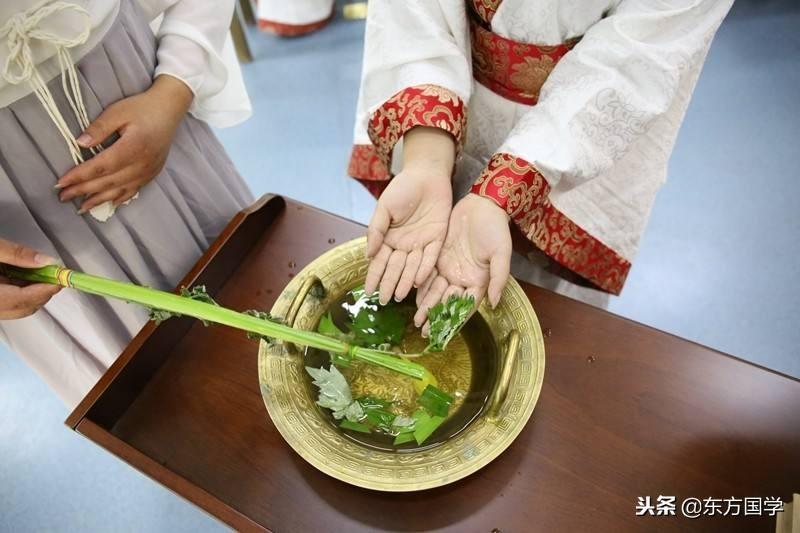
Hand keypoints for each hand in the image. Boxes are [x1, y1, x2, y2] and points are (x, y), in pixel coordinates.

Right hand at [0, 238, 59, 319]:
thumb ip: (17, 255)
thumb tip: (47, 261)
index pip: (23, 300)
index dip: (46, 290)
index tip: (62, 278)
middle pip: (23, 307)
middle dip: (43, 292)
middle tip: (55, 274)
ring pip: (18, 307)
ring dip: (34, 291)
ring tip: (42, 272)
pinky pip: (9, 302)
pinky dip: (21, 291)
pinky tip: (25, 276)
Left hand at [56, 75, 193, 213]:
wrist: (169, 110)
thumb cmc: (142, 108)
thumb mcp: (117, 112)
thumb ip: (99, 128)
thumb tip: (79, 143)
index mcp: (132, 148)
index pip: (101, 166)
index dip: (80, 176)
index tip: (61, 183)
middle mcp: (141, 164)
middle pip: (108, 182)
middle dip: (83, 190)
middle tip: (63, 196)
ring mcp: (148, 171)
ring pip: (120, 191)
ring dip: (99, 200)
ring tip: (81, 208)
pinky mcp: (152, 173)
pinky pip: (134, 191)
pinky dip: (119, 199)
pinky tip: (109, 204)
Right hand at [365, 127, 455, 304]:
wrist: (426, 174)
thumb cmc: (403, 189)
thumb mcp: (384, 208)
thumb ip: (376, 230)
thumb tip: (368, 254)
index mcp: (389, 238)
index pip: (380, 262)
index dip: (374, 277)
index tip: (368, 292)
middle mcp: (405, 245)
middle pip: (396, 268)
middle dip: (389, 284)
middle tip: (384, 301)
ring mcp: (421, 243)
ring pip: (412, 267)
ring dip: (405, 282)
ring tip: (398, 296)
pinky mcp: (437, 239)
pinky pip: (430, 257)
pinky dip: (424, 269)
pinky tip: (418, 281)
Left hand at [414, 193, 511, 328]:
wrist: (482, 205)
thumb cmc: (496, 229)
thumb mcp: (501, 253)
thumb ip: (498, 279)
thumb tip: (495, 303)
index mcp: (479, 281)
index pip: (466, 306)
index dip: (455, 320)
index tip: (445, 334)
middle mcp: (463, 278)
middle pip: (448, 302)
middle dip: (436, 317)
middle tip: (424, 332)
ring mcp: (450, 268)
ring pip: (436, 291)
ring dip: (427, 306)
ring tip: (417, 321)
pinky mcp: (439, 257)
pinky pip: (428, 275)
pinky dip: (421, 287)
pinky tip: (412, 297)